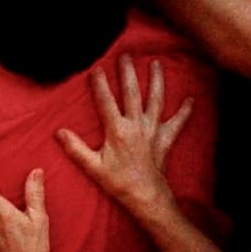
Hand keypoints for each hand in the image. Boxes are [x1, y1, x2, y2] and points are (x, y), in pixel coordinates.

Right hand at [58, 56, 195, 227]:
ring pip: (156, 100)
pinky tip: (191, 99)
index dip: (101, 84)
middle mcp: (136, 126)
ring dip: (156, 81)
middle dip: (128, 73)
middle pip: (132, 93)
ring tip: (156, 64)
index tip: (97, 67)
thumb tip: (59, 132)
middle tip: (126, 55)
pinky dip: (185, 112)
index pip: (106, 101)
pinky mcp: (166, 139)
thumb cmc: (118, 182)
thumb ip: (75, 148)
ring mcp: (153, 131)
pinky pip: (178, 123)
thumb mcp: (92, 166)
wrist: (145, 196)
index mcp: (117, 130)